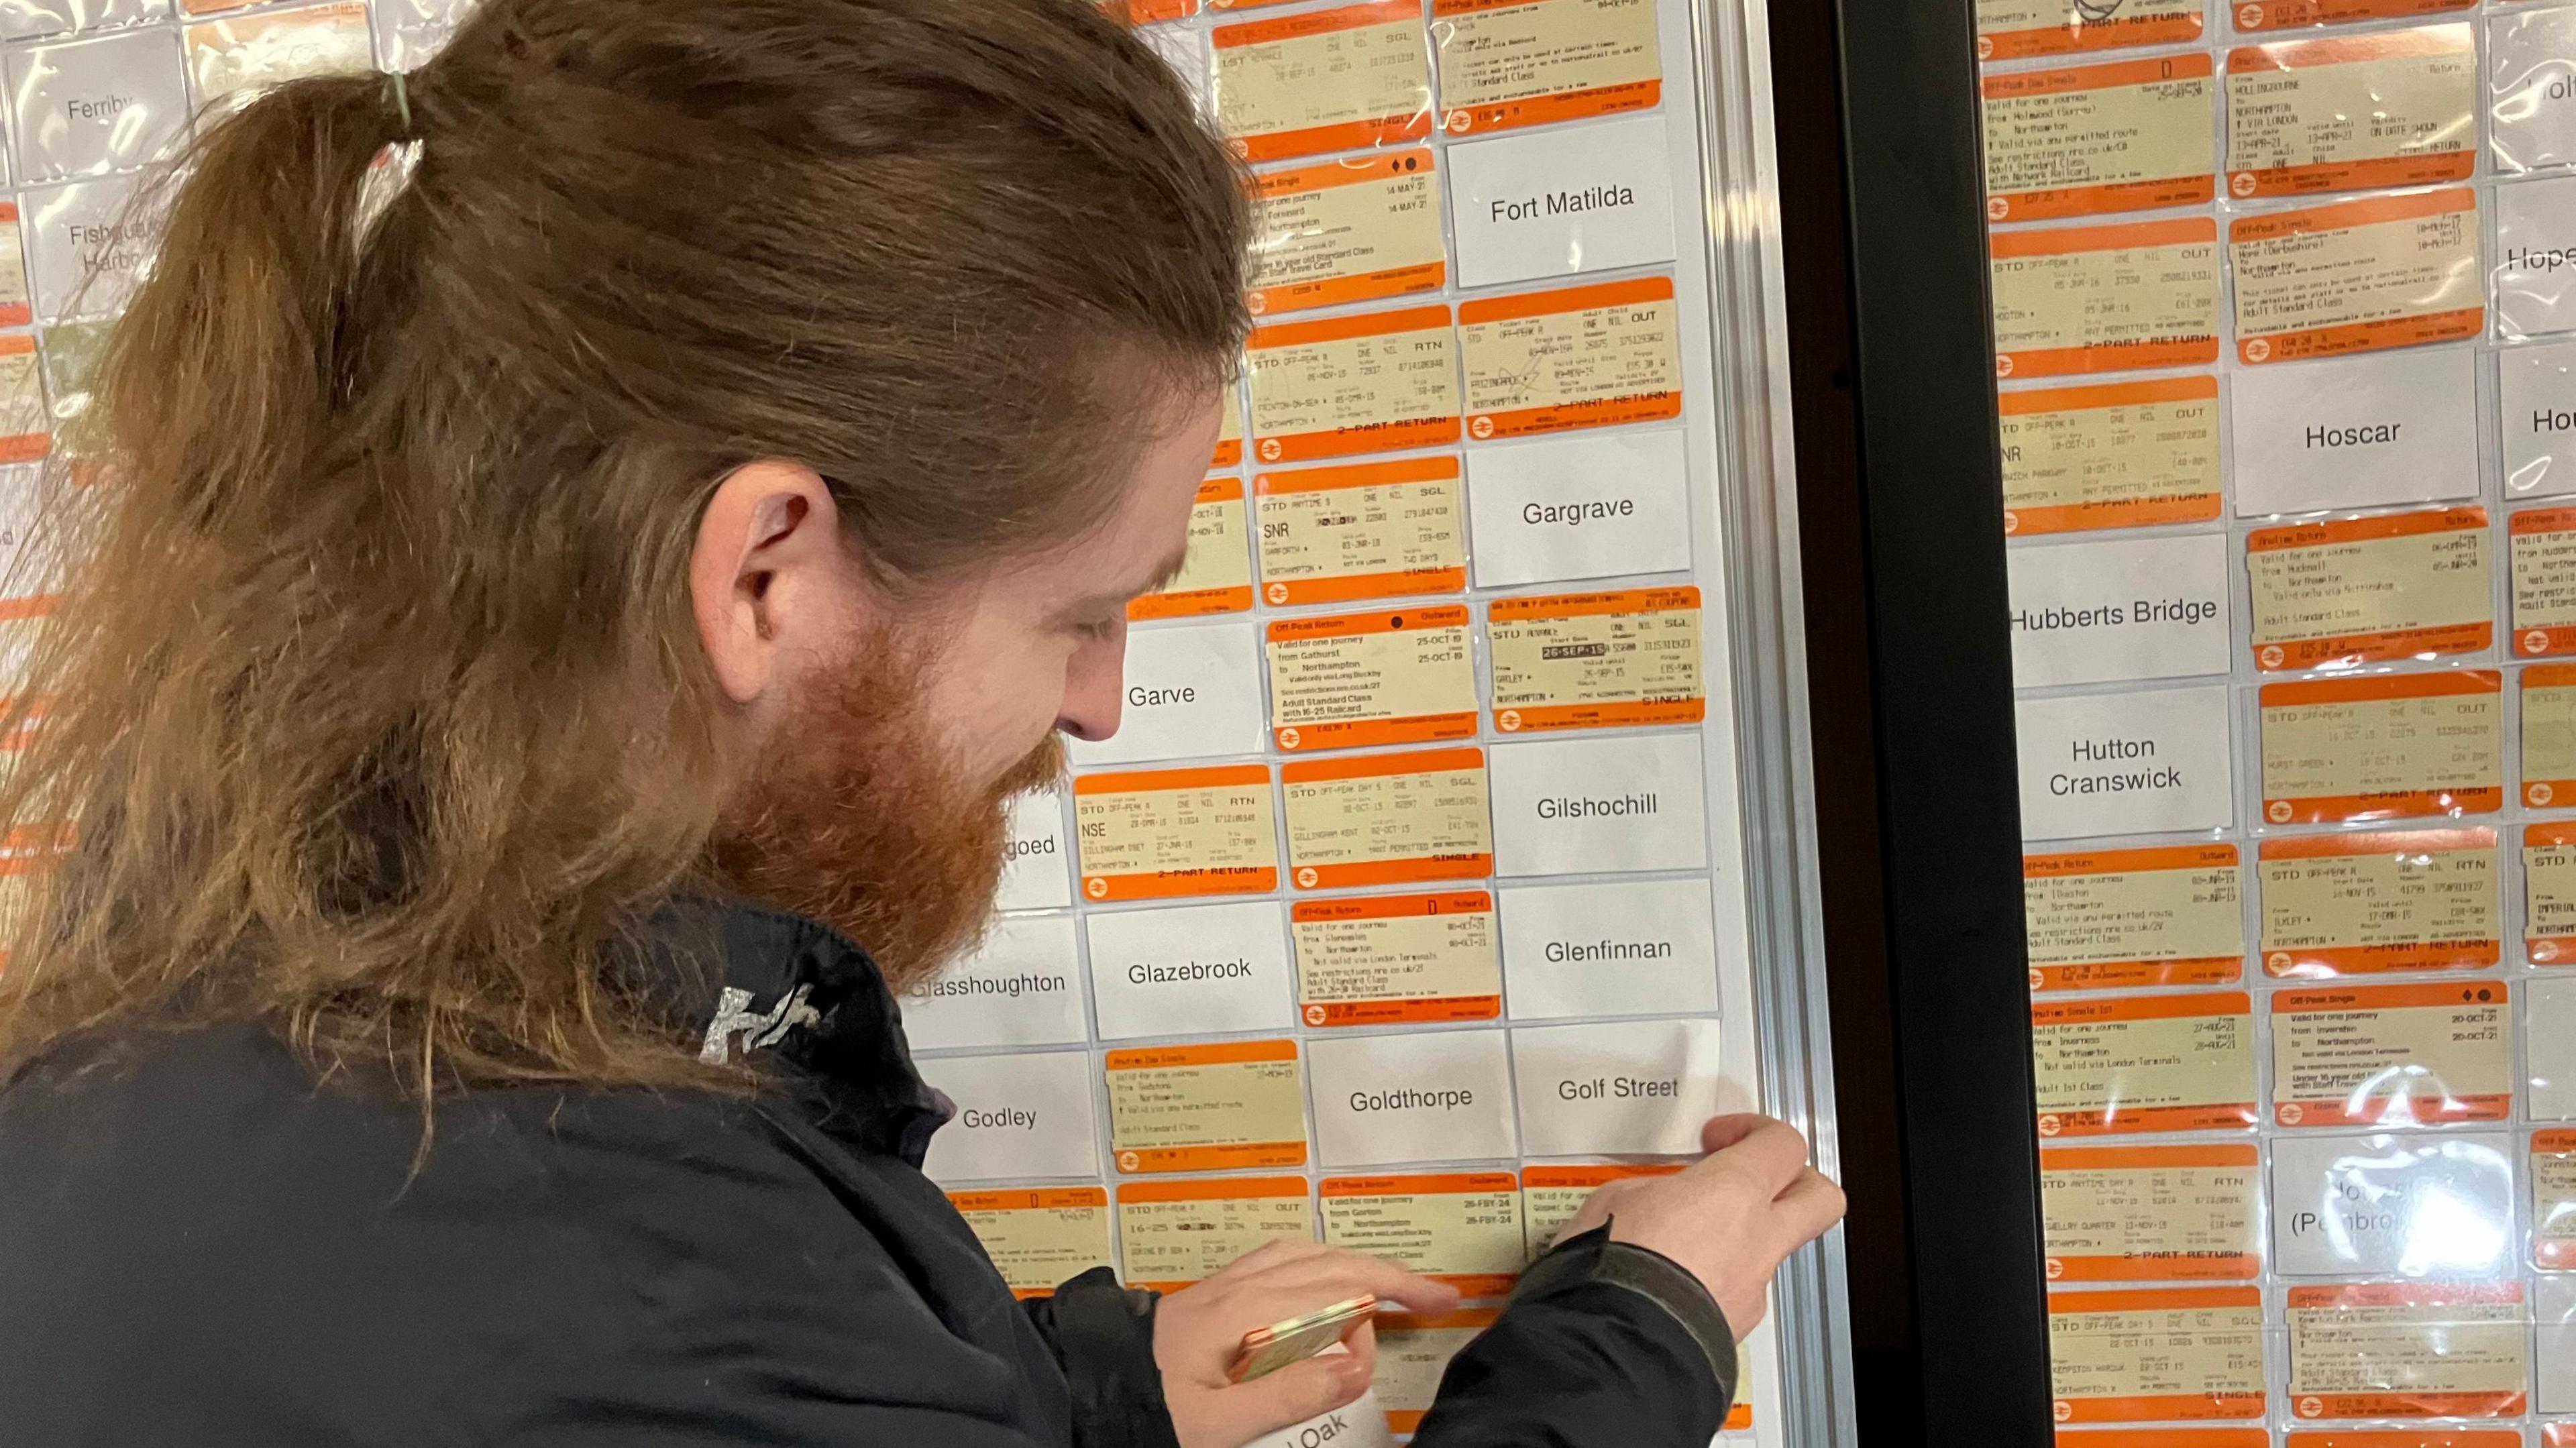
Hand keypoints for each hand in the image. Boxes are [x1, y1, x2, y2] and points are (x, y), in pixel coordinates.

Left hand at [1153, 1240, 1460, 1447]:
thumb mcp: (1220, 1424)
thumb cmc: (1145, 1410)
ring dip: (1351, 1264)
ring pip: (1303, 1255)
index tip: (1439, 1304)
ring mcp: (1222, 1286)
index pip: (1340, 1285)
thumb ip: (1290, 1394)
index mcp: (1246, 1311)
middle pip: (1328, 1261)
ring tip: (1386, 1288)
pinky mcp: (1210, 1297)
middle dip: (1387, 1272)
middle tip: (1435, 1296)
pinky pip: (1276, 1263)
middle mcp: (1238, 1287)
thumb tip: (1358, 1363)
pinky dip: (1315, 1266)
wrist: (1080, 1391)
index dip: (1395, 1290)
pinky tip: (1320, 1285)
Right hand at [1555, 1114, 1843, 1339]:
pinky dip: (1715, 1279)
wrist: (1613, 1342)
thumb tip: (1658, 1197)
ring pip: (1773, 1251)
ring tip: (1683, 1239)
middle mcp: (1759, 1240)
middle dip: (1797, 1181)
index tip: (1719, 1139)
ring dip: (1742, 1238)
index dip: (1755, 1131)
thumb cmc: (1615, 1264)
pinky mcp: (1735, 1326)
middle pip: (1821, 1198)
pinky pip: (1739, 1291)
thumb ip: (1655, 1188)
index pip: (1783, 1145)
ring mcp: (1752, 1288)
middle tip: (1756, 1176)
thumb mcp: (1616, 1197)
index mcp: (1735, 1192)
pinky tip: (1671, 1280)